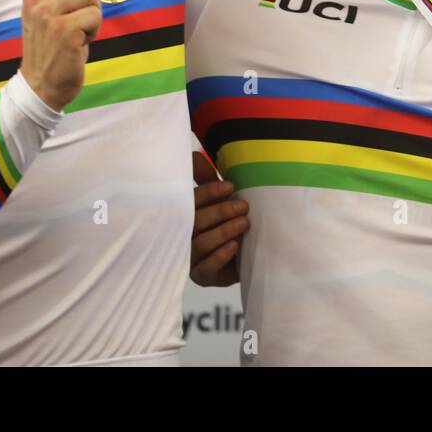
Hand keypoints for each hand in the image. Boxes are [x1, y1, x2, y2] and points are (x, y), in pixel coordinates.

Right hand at [19, 0, 101, 110]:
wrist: (41, 85)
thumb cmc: (51, 49)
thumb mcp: (45, 15)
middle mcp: (38, 1)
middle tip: (82, 19)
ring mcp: (49, 15)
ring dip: (94, 14)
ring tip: (81, 31)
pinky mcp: (64, 30)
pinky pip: (95, 15)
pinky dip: (95, 30)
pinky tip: (82, 42)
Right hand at [190, 151, 247, 286]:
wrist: (246, 255)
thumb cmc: (227, 221)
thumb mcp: (221, 198)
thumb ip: (207, 179)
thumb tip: (194, 155)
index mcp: (187, 213)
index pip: (192, 201)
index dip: (209, 192)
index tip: (230, 186)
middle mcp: (184, 234)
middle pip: (196, 222)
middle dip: (220, 212)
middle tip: (244, 206)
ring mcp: (191, 257)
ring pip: (200, 244)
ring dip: (223, 232)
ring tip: (244, 223)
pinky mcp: (201, 276)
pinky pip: (206, 268)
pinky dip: (219, 256)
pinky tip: (234, 246)